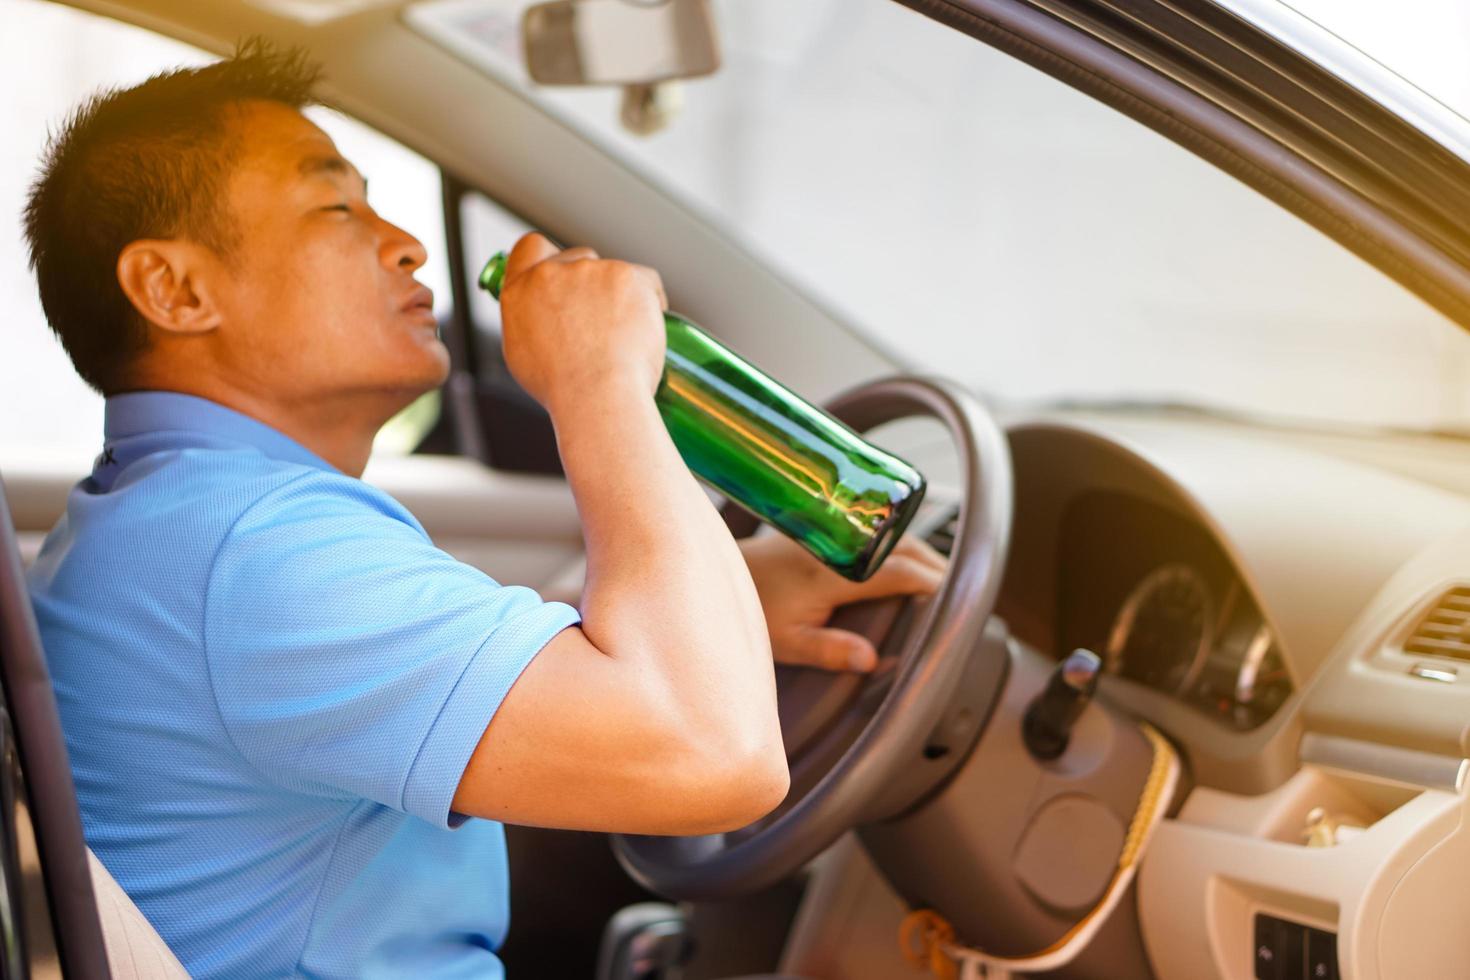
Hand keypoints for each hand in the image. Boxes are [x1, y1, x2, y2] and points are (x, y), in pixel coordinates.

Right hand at [499, 233, 668, 411]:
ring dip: (621, 294)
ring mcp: (589, 271)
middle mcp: (550, 274)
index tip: (565, 274)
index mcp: (519, 292)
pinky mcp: (625, 275)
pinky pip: (645, 279)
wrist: (597, 395)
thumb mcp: (524, 356)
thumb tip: (544, 315)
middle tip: (603, 318)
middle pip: (578, 257)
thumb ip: (529, 322)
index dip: (550, 257)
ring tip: (626, 336)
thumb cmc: (565, 391)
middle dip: (592, 282)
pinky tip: (647, 327)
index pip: (531, 248)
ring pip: (613, 272)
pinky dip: (650, 299)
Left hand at [740, 533, 946, 672]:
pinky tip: (911, 561)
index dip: (933, 583)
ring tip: (945, 580)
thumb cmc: (752, 609)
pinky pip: (879, 532)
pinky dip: (903, 545)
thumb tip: (873, 660)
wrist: (721, 572)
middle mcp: (838, 546)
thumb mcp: (786, 641)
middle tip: (964, 594)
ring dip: (923, 554)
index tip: (958, 600)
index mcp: (831, 573)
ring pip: (895, 535)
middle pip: (905, 547)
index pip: (898, 571)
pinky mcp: (831, 529)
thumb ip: (829, 650)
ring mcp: (836, 533)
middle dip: (938, 568)